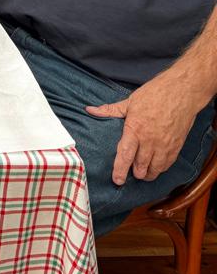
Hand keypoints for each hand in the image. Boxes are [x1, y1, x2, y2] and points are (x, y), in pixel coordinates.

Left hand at [86, 70, 204, 183]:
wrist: (182, 92)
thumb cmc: (154, 94)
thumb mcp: (130, 101)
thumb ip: (110, 110)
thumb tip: (90, 110)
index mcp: (135, 129)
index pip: (125, 155)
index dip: (120, 170)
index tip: (117, 181)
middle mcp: (150, 141)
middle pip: (140, 167)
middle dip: (134, 173)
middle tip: (130, 172)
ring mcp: (165, 145)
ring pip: (155, 170)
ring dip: (147, 173)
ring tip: (142, 172)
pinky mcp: (176, 147)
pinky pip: (167, 165)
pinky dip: (160, 168)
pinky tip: (155, 165)